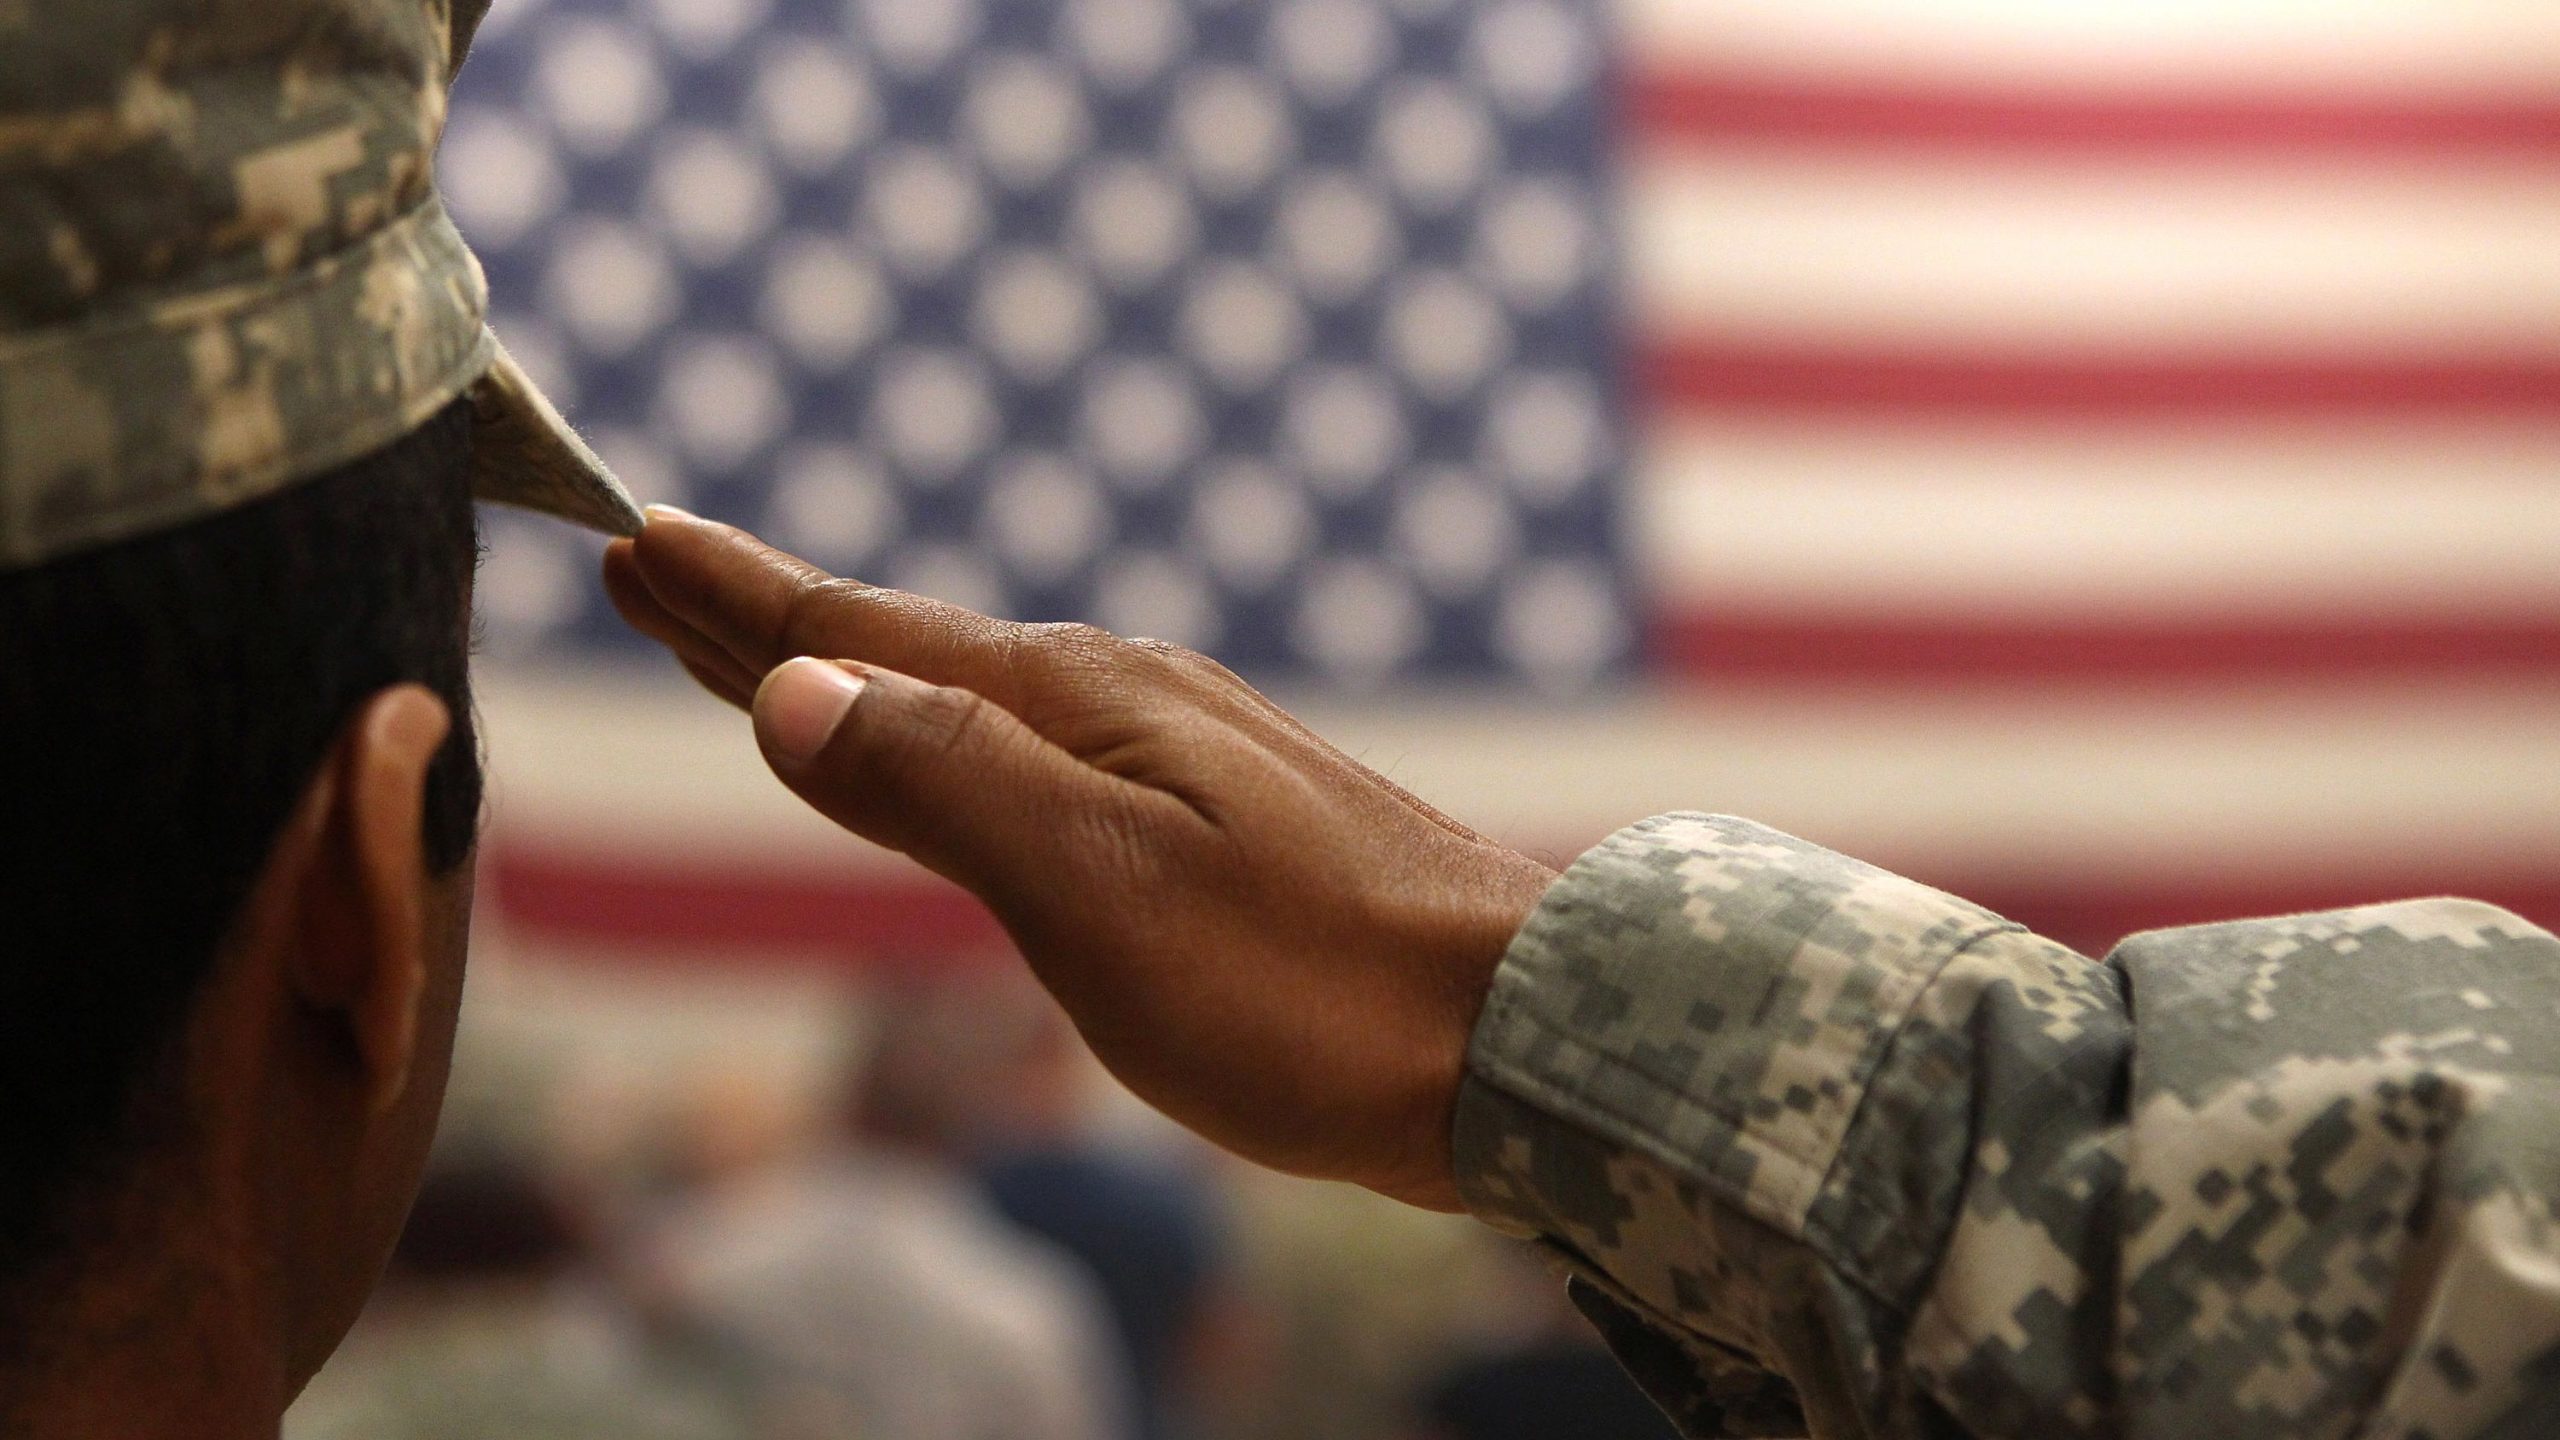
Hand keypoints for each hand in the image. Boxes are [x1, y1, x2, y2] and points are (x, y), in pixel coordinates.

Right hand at [602, 510, 1556, 1210]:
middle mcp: (1119, 704)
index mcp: (1074, 706)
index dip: (739, 601)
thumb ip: (946, 784)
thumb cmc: (1310, 985)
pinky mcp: (1220, 819)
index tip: (636, 541)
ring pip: (968, 700)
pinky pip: (1034, 753)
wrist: (1516, 1038)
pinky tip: (961, 756)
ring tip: (770, 655)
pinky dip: (950, 738)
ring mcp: (1176, 755)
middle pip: (904, 649)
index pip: (863, 636)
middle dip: (770, 619)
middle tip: (655, 567)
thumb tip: (798, 687)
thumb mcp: (1099, 889)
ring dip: (855, 671)